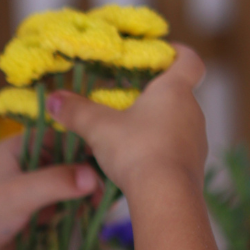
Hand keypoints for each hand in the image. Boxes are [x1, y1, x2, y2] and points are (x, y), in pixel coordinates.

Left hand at [0, 133, 100, 249]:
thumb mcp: (20, 194)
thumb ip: (57, 182)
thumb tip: (94, 176)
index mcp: (19, 148)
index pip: (62, 137)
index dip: (86, 149)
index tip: (109, 165)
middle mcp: (26, 164)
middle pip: (69, 163)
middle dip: (88, 177)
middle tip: (106, 195)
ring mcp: (29, 189)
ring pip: (68, 187)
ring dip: (84, 197)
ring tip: (102, 210)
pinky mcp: (32, 213)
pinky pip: (62, 208)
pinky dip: (75, 213)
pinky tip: (91, 221)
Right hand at [46, 45, 207, 196]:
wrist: (166, 196)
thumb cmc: (136, 150)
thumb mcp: (98, 128)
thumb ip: (76, 111)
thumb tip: (53, 99)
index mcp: (174, 91)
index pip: (190, 61)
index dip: (179, 53)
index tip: (165, 52)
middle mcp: (192, 111)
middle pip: (178, 94)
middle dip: (154, 95)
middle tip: (128, 98)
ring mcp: (196, 140)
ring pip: (177, 123)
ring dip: (156, 124)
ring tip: (127, 134)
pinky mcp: (193, 165)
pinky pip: (176, 149)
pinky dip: (159, 149)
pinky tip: (137, 162)